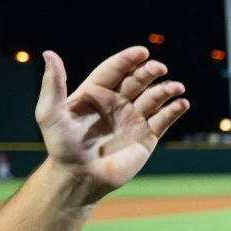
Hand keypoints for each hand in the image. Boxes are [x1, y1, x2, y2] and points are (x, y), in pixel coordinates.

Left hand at [36, 46, 186, 202]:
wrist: (79, 178)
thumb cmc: (60, 147)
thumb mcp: (50, 114)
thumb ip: (53, 84)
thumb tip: (49, 54)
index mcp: (95, 92)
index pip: (114, 69)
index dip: (128, 59)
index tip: (142, 52)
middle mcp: (117, 102)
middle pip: (138, 79)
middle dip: (150, 72)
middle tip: (160, 69)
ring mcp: (133, 119)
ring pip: (155, 97)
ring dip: (167, 90)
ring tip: (176, 88)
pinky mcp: (147, 136)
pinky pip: (164, 119)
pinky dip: (174, 110)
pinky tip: (181, 104)